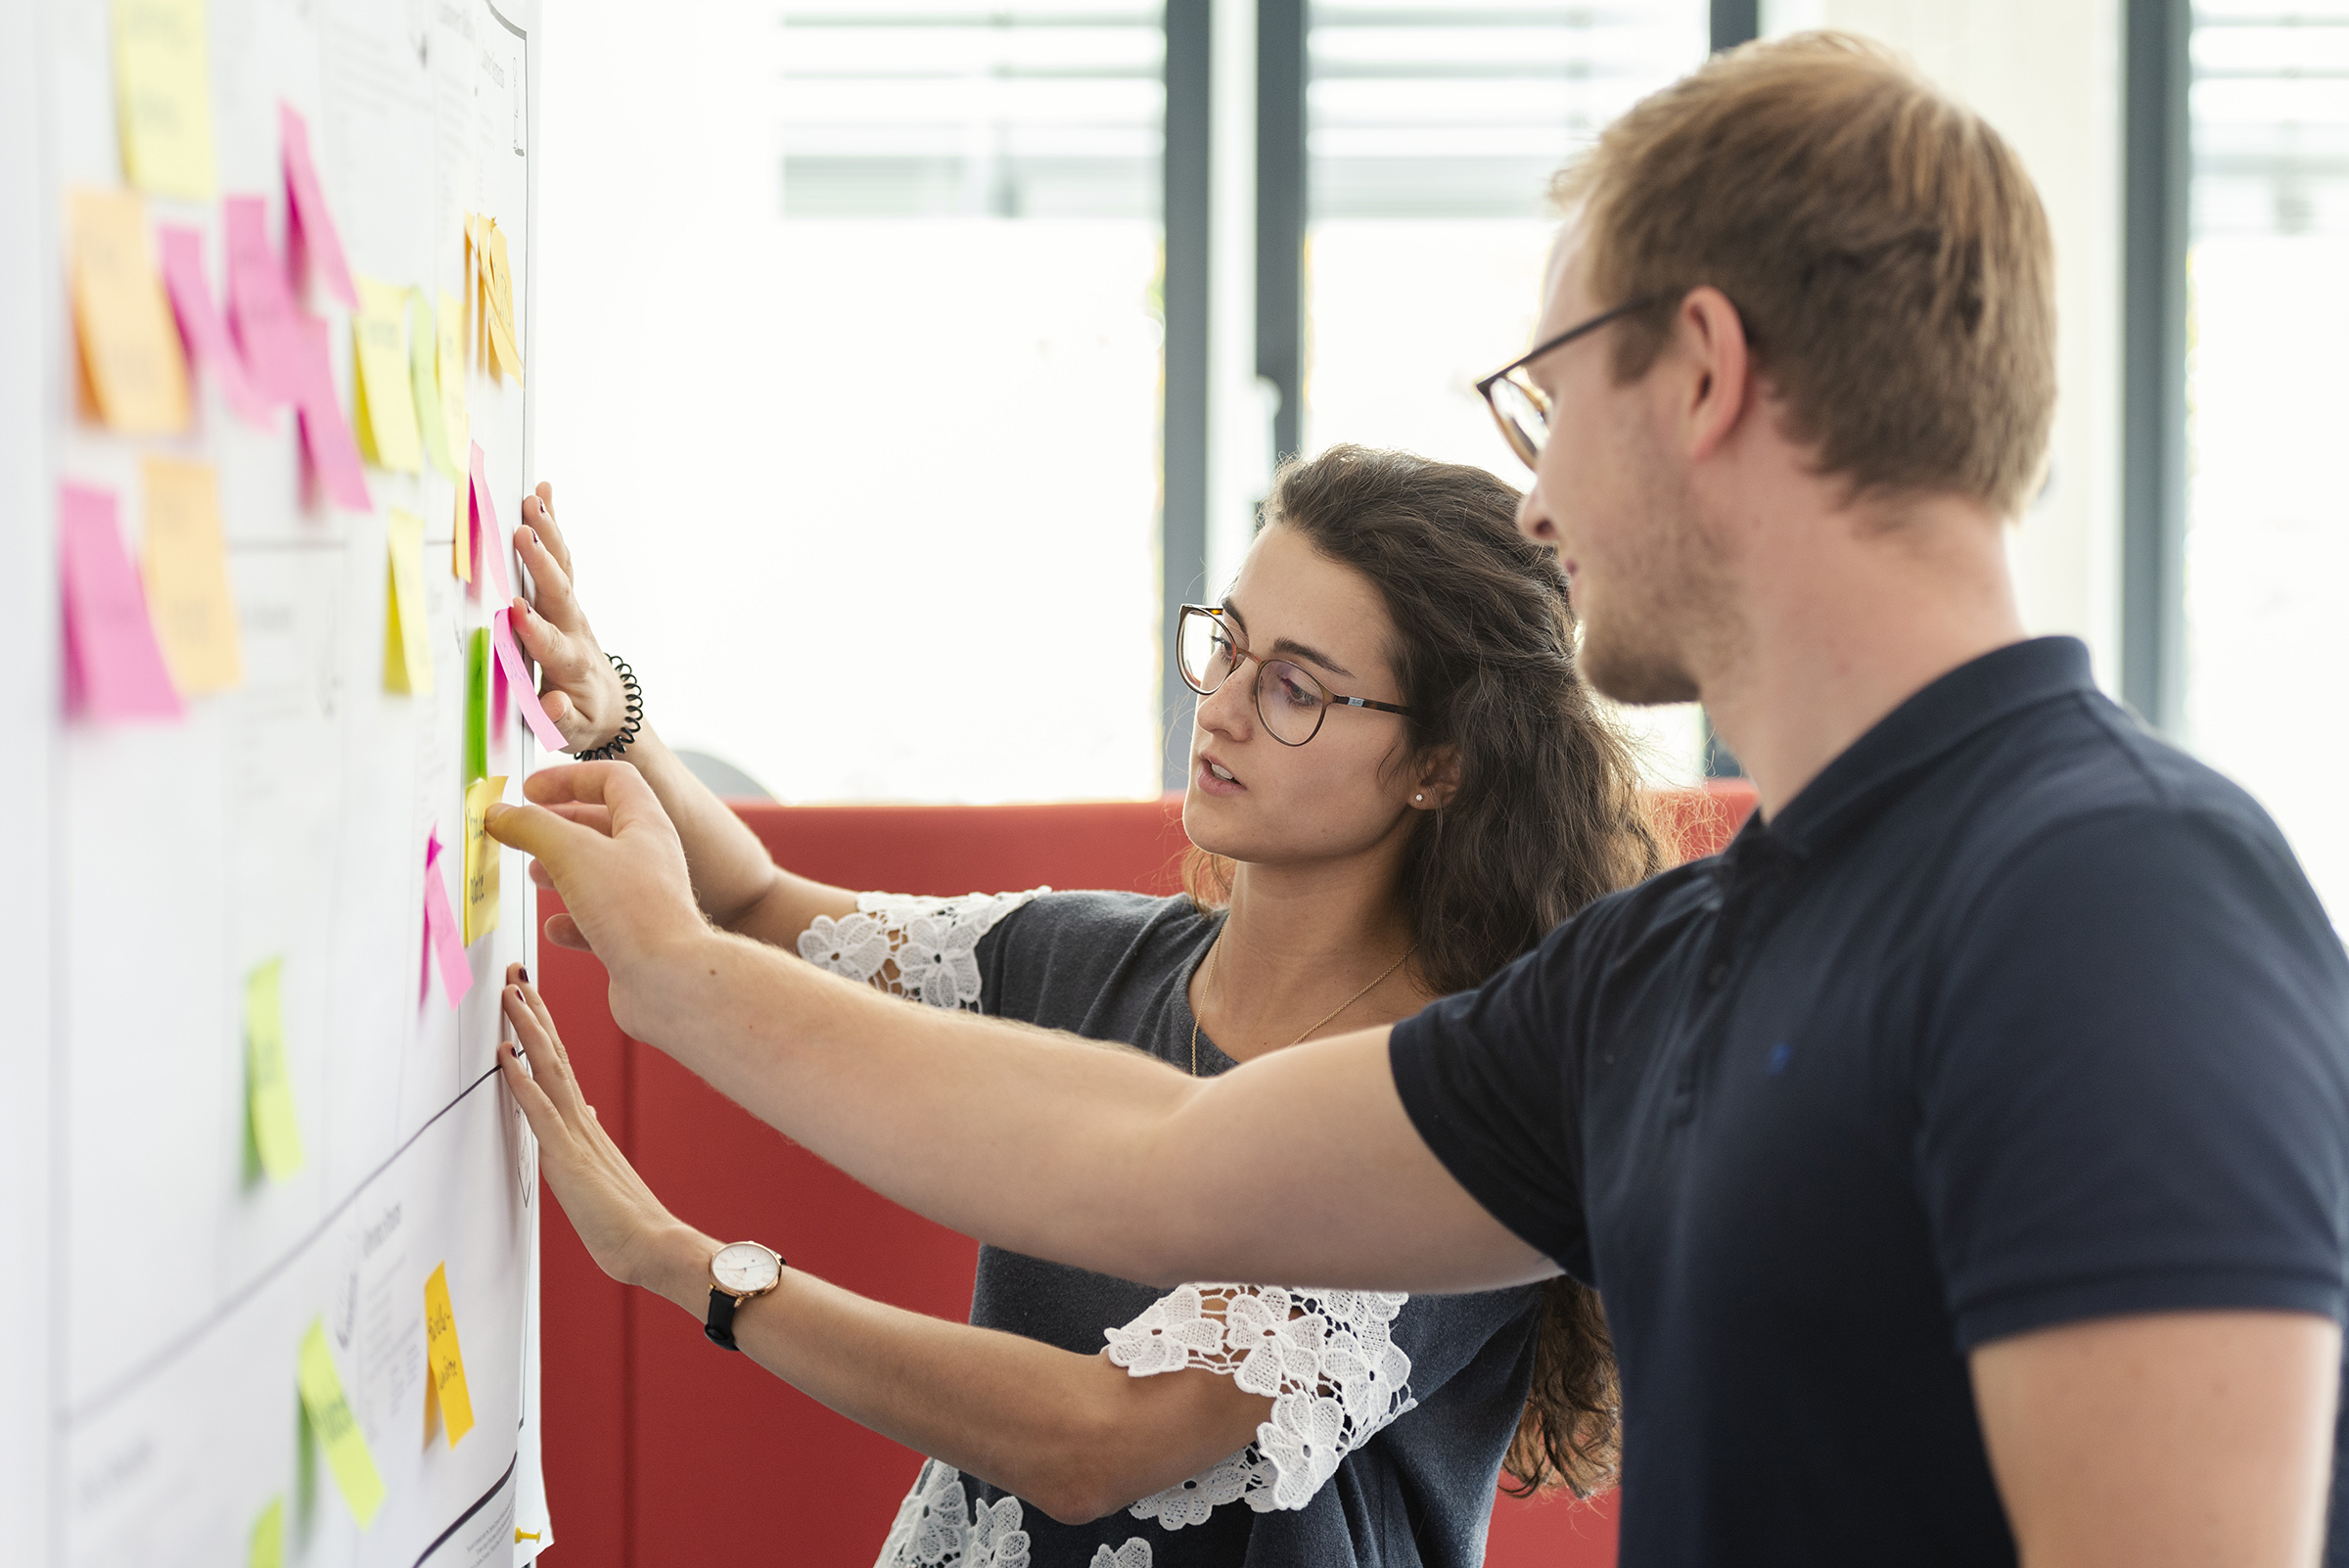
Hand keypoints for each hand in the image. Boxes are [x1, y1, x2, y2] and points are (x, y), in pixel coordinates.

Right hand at [485, 763, 707, 992]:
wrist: (669, 981)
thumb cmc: (638, 912)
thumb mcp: (573, 853)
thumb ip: (532, 827)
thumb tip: (502, 814)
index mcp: (647, 825)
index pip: (612, 778)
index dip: (569, 777)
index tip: (531, 789)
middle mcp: (651, 859)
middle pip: (602, 827)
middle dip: (559, 825)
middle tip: (524, 830)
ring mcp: (644, 900)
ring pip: (598, 875)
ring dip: (562, 871)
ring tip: (534, 874)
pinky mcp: (635, 939)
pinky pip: (599, 922)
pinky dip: (572, 920)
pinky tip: (555, 928)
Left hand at [498, 967, 712, 1295]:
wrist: (654, 1247)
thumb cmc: (627, 1221)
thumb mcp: (602, 1171)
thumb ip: (589, 1138)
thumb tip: (583, 1113)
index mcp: (585, 1123)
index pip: (561, 1063)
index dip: (543, 1027)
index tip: (529, 994)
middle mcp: (580, 1120)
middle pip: (554, 1053)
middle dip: (533, 1011)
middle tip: (516, 973)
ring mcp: (575, 1136)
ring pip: (547, 1070)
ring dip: (526, 1030)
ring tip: (511, 993)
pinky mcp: (567, 1158)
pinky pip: (538, 1111)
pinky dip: (520, 1079)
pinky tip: (505, 1055)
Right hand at [510, 482, 630, 752]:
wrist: (611, 708)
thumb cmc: (584, 720)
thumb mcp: (571, 733)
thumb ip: (559, 720)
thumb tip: (554, 704)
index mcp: (571, 664)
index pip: (551, 644)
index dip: (535, 628)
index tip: (516, 609)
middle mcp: (574, 630)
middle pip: (558, 594)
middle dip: (541, 563)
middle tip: (524, 533)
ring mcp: (571, 612)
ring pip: (560, 568)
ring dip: (548, 533)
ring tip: (534, 499)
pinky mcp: (566, 600)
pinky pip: (559, 559)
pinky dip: (552, 527)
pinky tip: (543, 493)